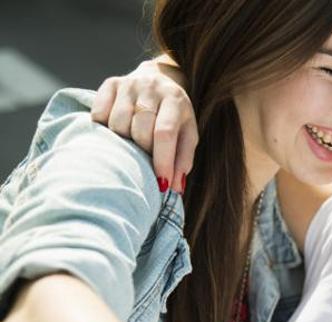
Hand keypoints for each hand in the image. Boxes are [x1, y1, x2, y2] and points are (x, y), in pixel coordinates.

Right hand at [91, 56, 197, 193]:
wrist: (159, 79)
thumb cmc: (174, 117)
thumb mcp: (187, 135)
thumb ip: (184, 160)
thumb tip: (176, 188)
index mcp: (175, 99)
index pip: (165, 133)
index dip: (162, 161)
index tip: (161, 184)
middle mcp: (152, 87)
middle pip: (140, 129)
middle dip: (143, 150)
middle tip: (146, 154)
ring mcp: (129, 84)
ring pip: (117, 123)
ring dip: (123, 140)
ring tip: (132, 140)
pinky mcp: (110, 84)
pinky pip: (99, 114)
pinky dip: (105, 127)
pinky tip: (117, 130)